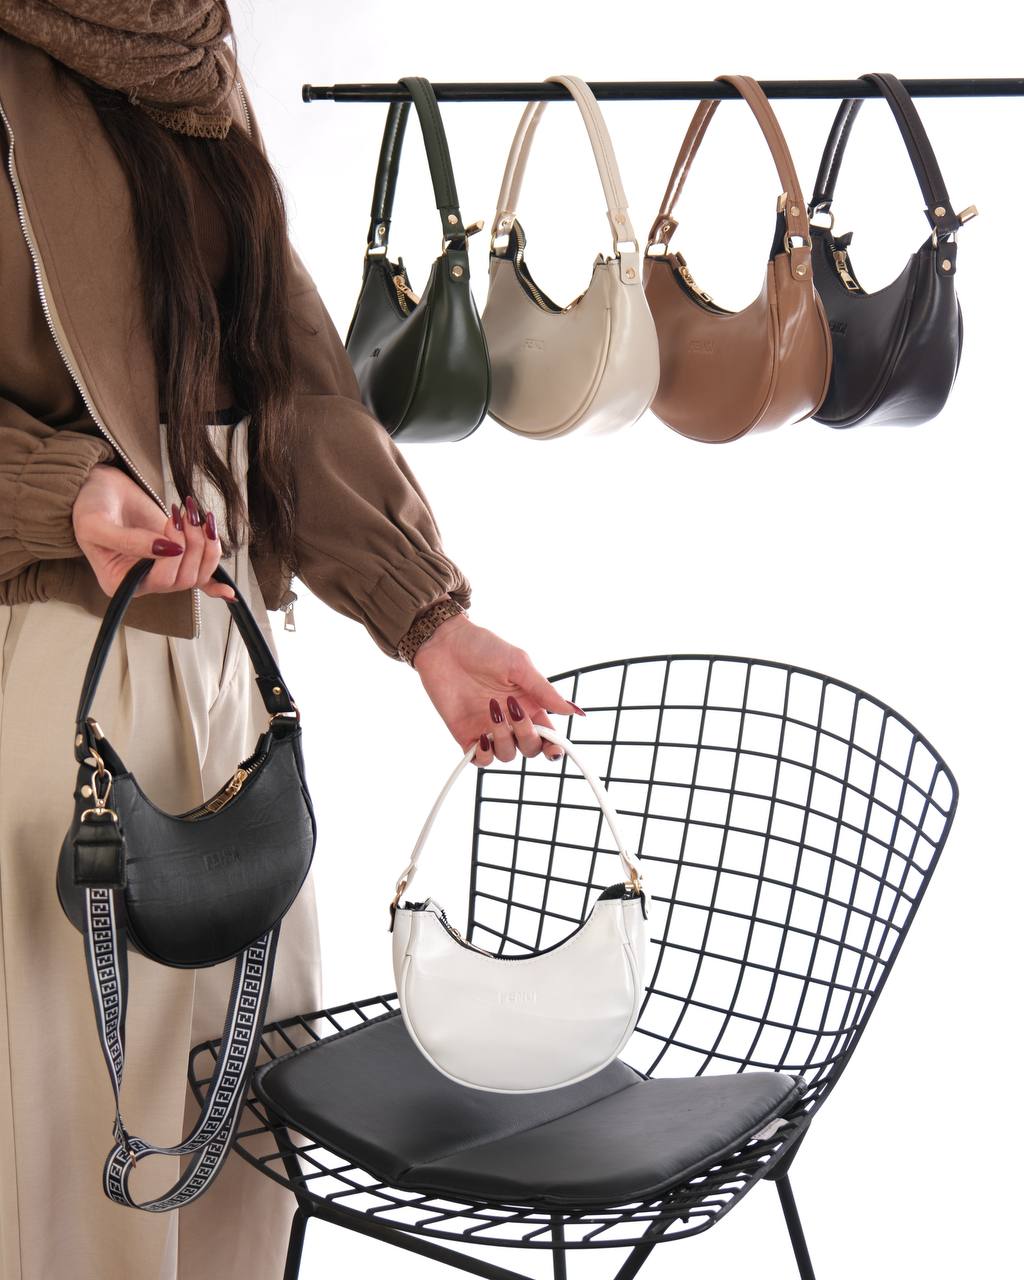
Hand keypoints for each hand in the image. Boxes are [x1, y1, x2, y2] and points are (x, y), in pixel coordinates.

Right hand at [72, 463, 233, 599]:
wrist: (98, 488)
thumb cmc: (88, 507)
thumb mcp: (97, 524)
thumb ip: (129, 541)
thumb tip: (169, 548)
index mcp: (121, 582)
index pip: (160, 580)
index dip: (173, 556)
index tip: (171, 524)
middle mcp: (144, 582)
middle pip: (184, 579)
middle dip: (192, 545)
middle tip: (183, 514)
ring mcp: (162, 570)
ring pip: (198, 574)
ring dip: (206, 546)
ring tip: (197, 517)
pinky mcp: (177, 558)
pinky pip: (201, 578)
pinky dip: (215, 583)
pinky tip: (229, 592)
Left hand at [412, 613, 584, 765]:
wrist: (445, 644)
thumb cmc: (484, 648)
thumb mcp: (519, 665)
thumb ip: (545, 691)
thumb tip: (574, 711)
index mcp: (529, 704)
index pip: (547, 735)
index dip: (553, 748)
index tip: (554, 750)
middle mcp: (511, 720)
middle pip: (530, 748)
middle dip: (527, 737)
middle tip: (514, 711)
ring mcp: (489, 728)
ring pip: (506, 755)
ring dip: (504, 738)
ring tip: (493, 710)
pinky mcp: (466, 734)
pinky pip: (480, 759)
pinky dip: (484, 754)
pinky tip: (482, 736)